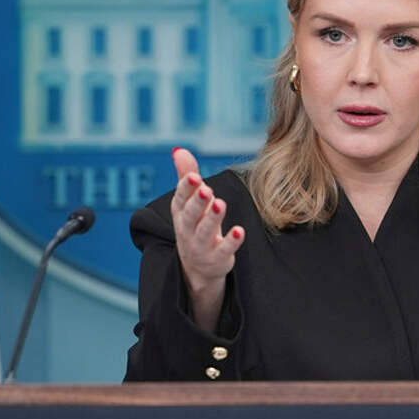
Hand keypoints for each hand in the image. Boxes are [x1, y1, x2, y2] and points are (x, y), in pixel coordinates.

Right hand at [170, 148, 244, 294]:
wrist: (196, 268)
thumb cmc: (194, 225)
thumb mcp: (189, 202)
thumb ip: (186, 176)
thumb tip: (179, 149)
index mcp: (181, 213)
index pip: (180, 199)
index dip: (186, 188)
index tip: (194, 176)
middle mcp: (188, 229)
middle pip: (191, 215)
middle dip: (197, 202)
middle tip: (206, 189)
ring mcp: (201, 246)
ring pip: (205, 232)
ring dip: (212, 218)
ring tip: (221, 204)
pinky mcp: (217, 258)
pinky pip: (223, 250)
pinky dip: (231, 241)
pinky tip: (240, 230)